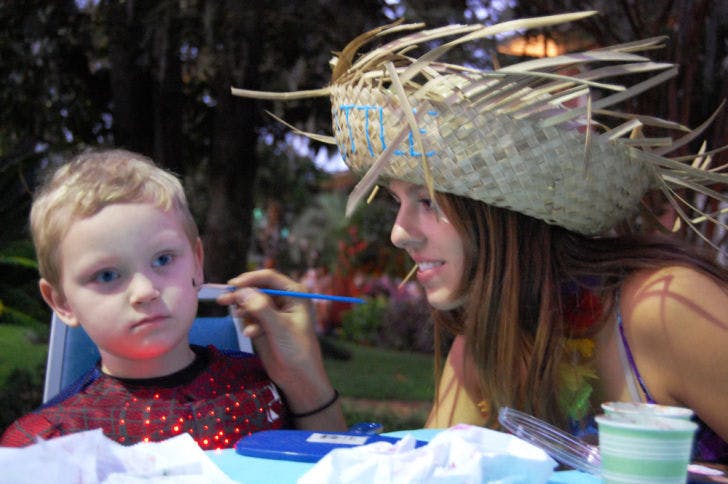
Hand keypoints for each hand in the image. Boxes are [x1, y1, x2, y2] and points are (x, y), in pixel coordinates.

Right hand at [217, 269, 345, 429]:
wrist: (298, 378)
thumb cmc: (296, 350)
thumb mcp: (279, 328)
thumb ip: (261, 308)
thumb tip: (242, 291)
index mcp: (294, 294)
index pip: (269, 278)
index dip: (250, 279)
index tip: (233, 286)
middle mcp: (284, 299)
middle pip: (257, 288)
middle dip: (241, 294)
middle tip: (222, 300)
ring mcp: (273, 312)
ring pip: (251, 302)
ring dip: (242, 309)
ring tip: (238, 318)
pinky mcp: (264, 325)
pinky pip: (249, 317)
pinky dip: (247, 323)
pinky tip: (250, 335)